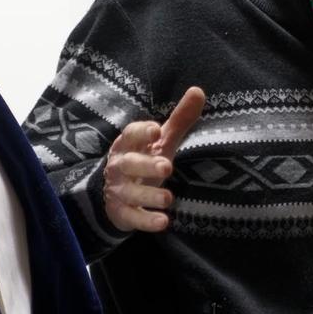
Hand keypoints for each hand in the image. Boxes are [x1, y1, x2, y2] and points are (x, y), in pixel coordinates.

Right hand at [103, 86, 204, 232]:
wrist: (113, 193)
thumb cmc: (143, 159)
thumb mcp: (161, 140)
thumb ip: (179, 119)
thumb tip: (199, 91)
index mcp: (128, 145)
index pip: (131, 135)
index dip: (142, 132)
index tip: (155, 131)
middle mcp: (120, 166)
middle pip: (130, 164)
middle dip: (146, 166)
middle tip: (167, 167)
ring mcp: (120, 191)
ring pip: (131, 193)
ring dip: (149, 196)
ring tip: (169, 199)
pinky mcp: (123, 213)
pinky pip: (133, 218)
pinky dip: (146, 221)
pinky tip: (163, 222)